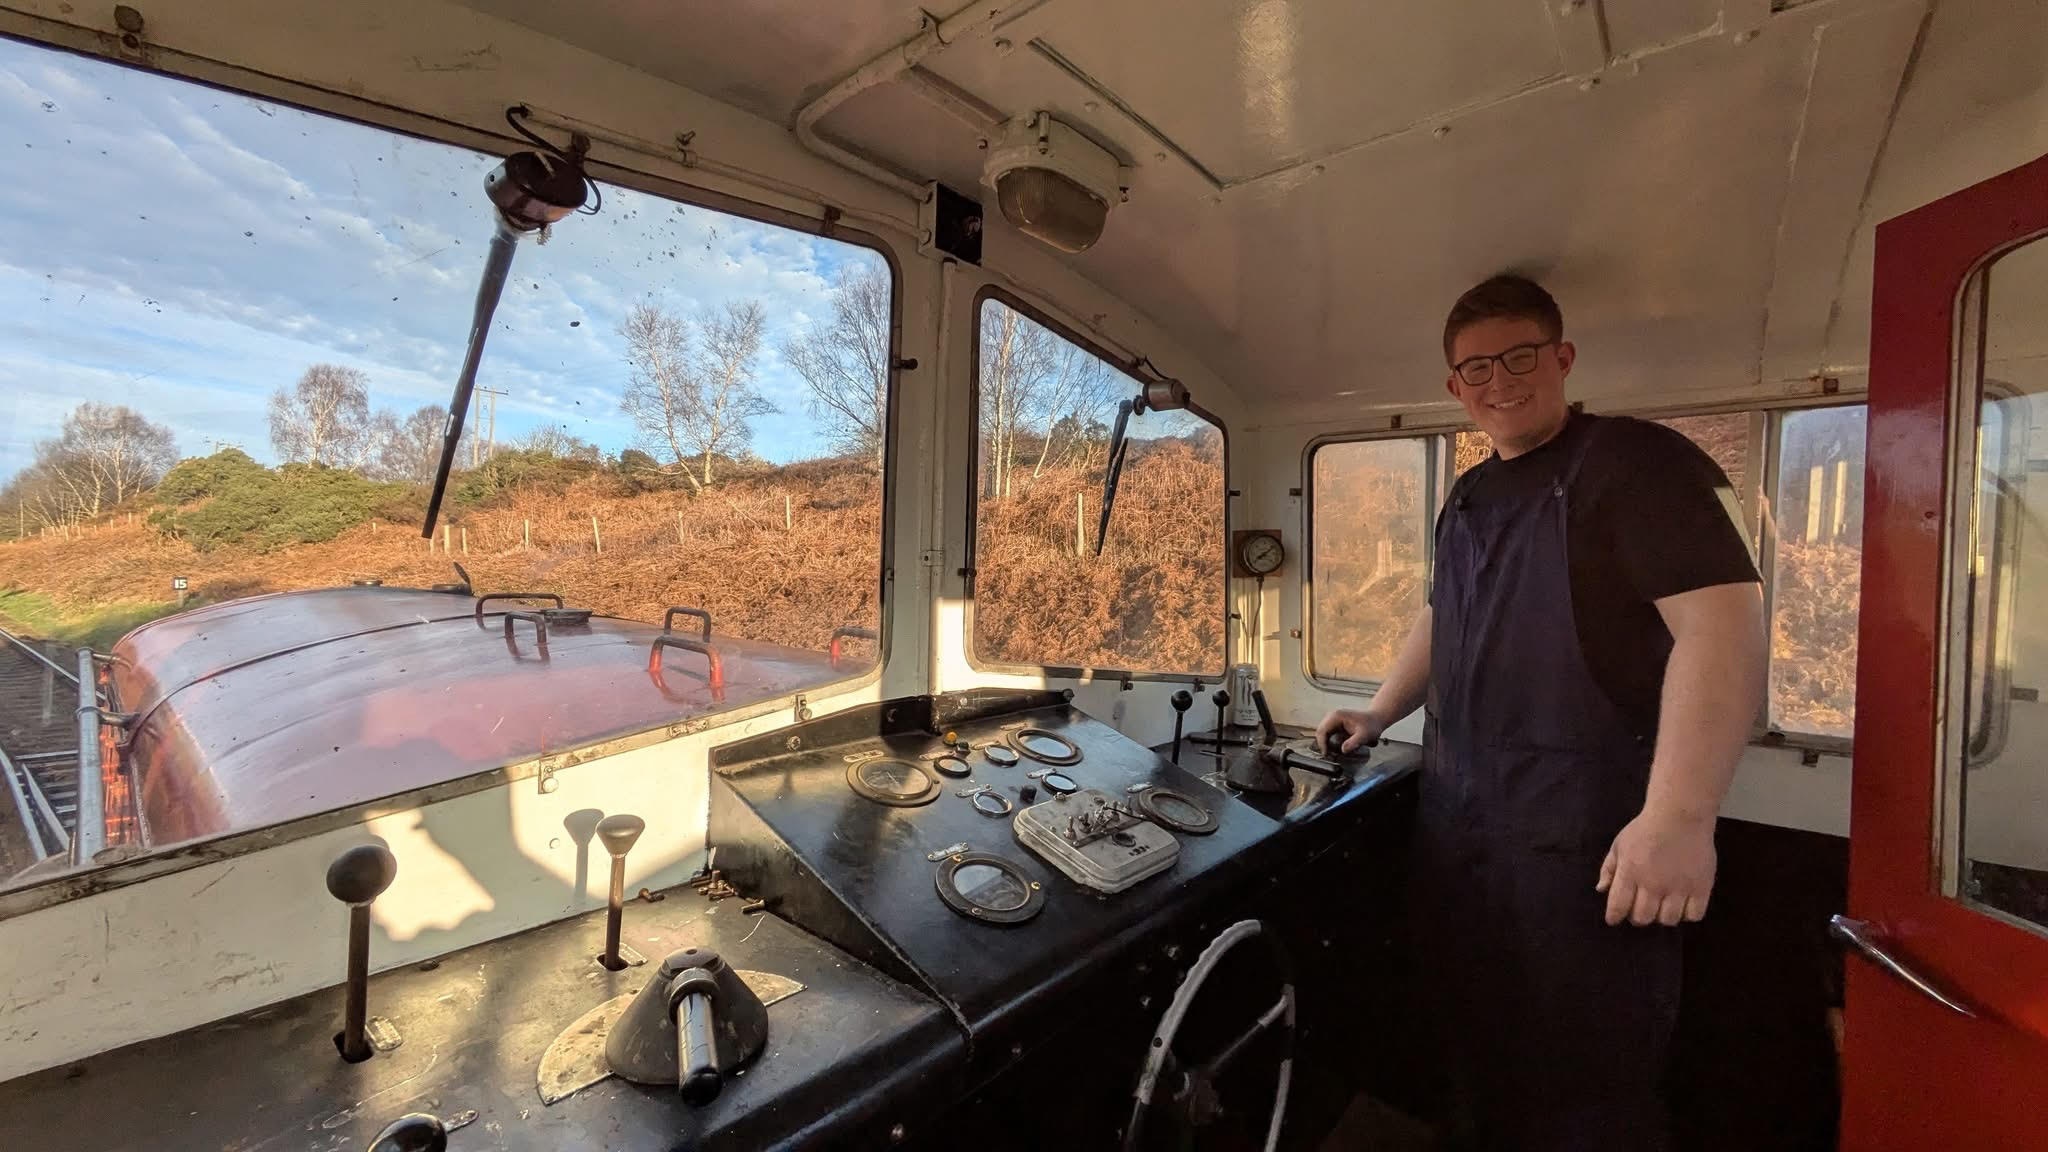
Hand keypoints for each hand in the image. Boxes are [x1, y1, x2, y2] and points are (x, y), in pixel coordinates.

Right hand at [1314, 708, 1382, 756]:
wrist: (1376, 719)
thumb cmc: (1371, 725)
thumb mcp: (1365, 735)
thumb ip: (1354, 742)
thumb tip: (1343, 750)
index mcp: (1337, 716)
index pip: (1323, 730)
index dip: (1322, 744)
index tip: (1326, 754)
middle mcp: (1333, 715)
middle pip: (1320, 731)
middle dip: (1322, 744)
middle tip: (1328, 756)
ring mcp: (1333, 719)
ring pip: (1323, 732)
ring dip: (1325, 743)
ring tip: (1331, 753)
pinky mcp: (1336, 723)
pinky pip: (1328, 733)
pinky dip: (1329, 741)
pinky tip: (1334, 748)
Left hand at [1596, 807, 1716, 925]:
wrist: (1680, 814)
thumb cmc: (1645, 829)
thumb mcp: (1620, 844)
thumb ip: (1609, 868)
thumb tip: (1601, 890)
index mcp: (1630, 873)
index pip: (1618, 907)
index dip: (1614, 916)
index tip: (1615, 918)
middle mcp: (1653, 884)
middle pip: (1643, 918)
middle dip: (1638, 916)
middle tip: (1641, 908)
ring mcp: (1679, 887)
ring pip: (1668, 920)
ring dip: (1662, 915)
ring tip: (1663, 905)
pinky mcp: (1701, 886)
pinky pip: (1694, 915)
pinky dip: (1688, 913)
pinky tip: (1683, 902)